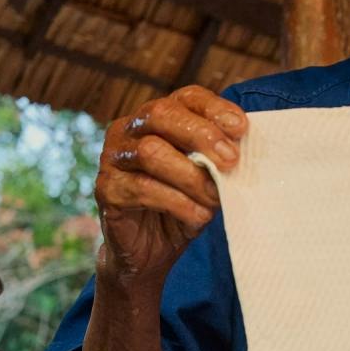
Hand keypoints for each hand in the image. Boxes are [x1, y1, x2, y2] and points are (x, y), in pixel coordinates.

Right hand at [94, 86, 247, 289]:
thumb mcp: (206, 180)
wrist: (148, 252)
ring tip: (214, 197)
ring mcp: (113, 157)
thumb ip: (219, 160)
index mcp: (158, 118)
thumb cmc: (180, 207)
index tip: (241, 129)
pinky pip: (142, 188)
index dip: (214, 108)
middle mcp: (130, 129)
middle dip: (201, 135)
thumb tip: (243, 152)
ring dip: (190, 176)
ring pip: (150, 151)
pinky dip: (177, 202)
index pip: (186, 98)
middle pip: (161, 114)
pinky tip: (197, 215)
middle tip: (230, 160)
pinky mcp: (106, 189)